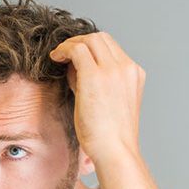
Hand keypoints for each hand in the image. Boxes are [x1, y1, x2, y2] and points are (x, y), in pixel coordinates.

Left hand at [49, 32, 144, 166]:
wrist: (115, 150)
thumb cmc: (108, 135)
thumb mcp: (107, 103)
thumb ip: (94, 82)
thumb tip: (74, 68)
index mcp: (134, 74)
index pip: (112, 48)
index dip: (91, 48)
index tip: (75, 58)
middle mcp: (127, 68)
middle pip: (102, 38)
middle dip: (80, 41)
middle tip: (64, 53)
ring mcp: (113, 70)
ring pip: (90, 39)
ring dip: (71, 44)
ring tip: (57, 56)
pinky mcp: (95, 75)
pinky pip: (77, 49)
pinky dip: (64, 49)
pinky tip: (55, 58)